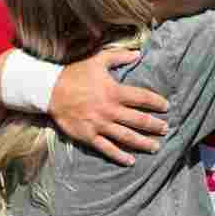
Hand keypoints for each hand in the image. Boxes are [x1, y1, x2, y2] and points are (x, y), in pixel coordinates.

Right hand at [47, 49, 169, 165]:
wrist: (48, 90)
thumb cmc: (74, 74)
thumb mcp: (96, 60)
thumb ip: (118, 56)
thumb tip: (137, 54)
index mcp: (114, 92)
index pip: (143, 98)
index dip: (157, 103)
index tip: (166, 107)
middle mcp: (110, 110)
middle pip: (139, 120)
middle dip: (155, 125)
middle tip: (166, 129)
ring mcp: (100, 125)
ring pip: (127, 137)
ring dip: (143, 143)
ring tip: (155, 147)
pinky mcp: (89, 136)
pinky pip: (107, 148)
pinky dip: (120, 156)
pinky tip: (131, 161)